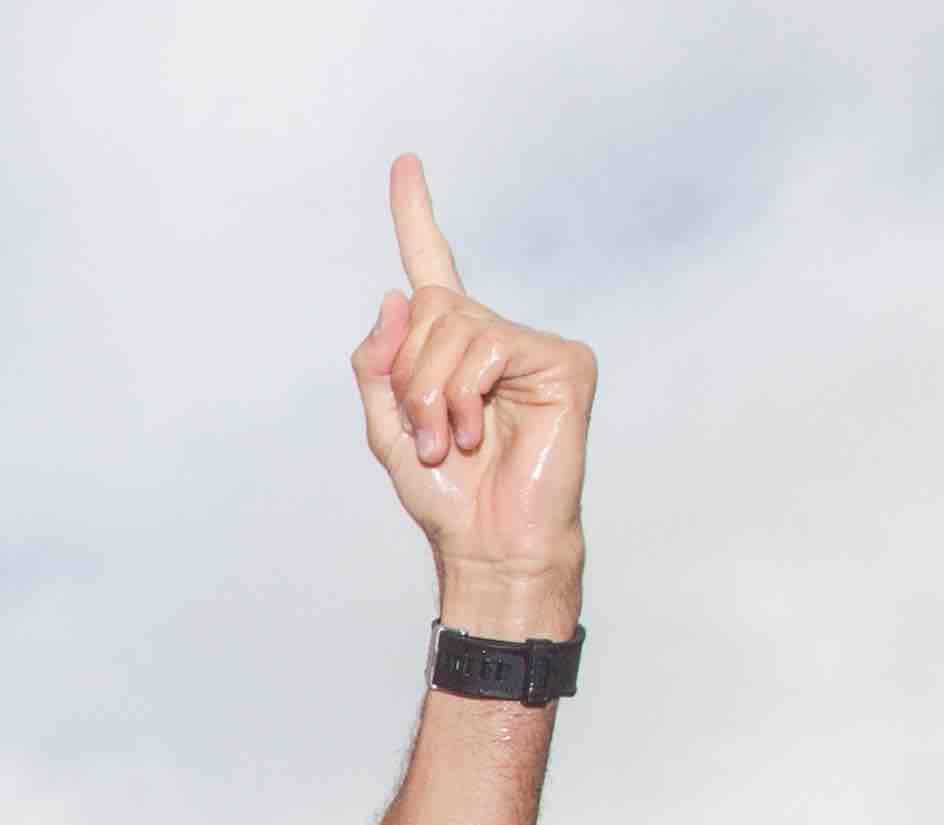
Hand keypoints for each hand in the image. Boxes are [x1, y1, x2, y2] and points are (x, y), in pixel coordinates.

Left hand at [349, 153, 593, 623]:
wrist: (488, 543)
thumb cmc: (447, 495)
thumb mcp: (385, 428)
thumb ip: (378, 362)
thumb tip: (397, 293)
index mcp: (452, 347)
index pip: (433, 267)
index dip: (415, 214)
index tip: (404, 163)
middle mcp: (493, 335)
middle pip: (429, 308)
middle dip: (409, 376)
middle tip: (424, 436)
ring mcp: (532, 345)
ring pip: (454, 329)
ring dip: (431, 395)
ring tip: (448, 442)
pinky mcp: (564, 361)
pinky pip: (489, 349)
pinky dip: (465, 395)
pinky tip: (476, 432)